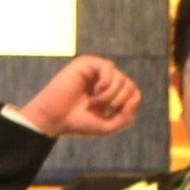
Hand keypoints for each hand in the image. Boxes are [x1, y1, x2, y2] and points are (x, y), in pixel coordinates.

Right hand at [15, 56, 141, 138]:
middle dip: (118, 101)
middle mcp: (106, 80)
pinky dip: (105, 83)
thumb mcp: (107, 126)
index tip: (109, 115)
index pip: (134, 93)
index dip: (127, 105)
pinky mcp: (87, 63)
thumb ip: (127, 117)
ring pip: (121, 78)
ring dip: (110, 95)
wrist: (54, 119)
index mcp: (112, 93)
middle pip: (130, 85)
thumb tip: (136, 96)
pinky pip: (108, 67)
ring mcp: (96, 71)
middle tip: (99, 109)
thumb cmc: (77, 123)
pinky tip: (94, 92)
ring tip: (93, 103)